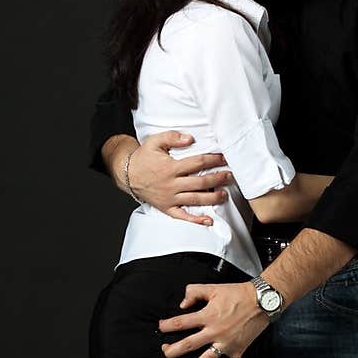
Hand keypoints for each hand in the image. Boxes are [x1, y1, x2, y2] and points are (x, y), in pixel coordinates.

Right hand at [107, 132, 234, 226]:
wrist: (127, 174)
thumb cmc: (143, 157)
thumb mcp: (154, 142)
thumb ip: (172, 137)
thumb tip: (190, 138)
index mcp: (170, 167)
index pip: (197, 163)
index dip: (212, 160)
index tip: (223, 158)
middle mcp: (172, 184)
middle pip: (200, 182)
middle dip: (218, 179)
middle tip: (230, 176)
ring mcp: (170, 198)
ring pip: (196, 199)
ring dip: (213, 198)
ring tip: (225, 195)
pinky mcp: (167, 208)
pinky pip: (183, 216)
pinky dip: (196, 220)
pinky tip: (208, 220)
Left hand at [159, 281, 266, 357]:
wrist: (262, 300)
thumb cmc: (238, 293)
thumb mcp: (213, 288)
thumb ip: (194, 292)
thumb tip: (182, 304)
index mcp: (208, 316)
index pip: (181, 323)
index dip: (167, 325)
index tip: (161, 327)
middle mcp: (215, 332)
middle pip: (189, 344)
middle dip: (174, 350)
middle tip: (165, 352)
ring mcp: (227, 343)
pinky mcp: (238, 350)